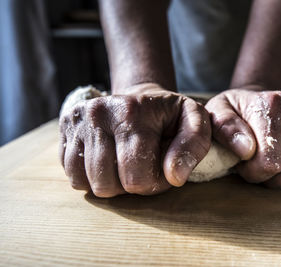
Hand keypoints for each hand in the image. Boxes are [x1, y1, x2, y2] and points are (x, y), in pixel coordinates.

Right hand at [59, 83, 210, 196]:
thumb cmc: (169, 114)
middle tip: (145, 166)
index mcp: (132, 112)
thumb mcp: (194, 121)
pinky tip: (109, 162)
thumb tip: (174, 176)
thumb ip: (193, 146)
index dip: (154, 183)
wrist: (140, 97)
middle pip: (108, 184)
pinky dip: (93, 178)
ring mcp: (77, 121)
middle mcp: (98, 113)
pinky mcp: (65, 128)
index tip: (164, 168)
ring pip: (89, 183)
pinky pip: (73, 176)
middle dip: (132, 185)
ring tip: (127, 164)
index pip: (137, 177)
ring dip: (113, 183)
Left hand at [205, 87, 280, 187]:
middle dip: (277, 179)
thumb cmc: (235, 112)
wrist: (257, 100)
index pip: (270, 161)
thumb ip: (225, 128)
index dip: (255, 173)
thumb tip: (247, 150)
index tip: (243, 165)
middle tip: (262, 169)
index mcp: (272, 104)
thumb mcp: (218, 113)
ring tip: (279, 166)